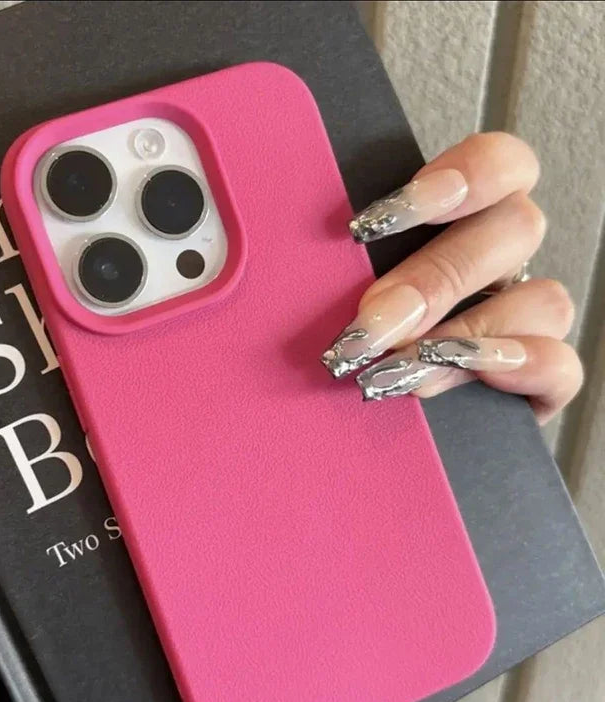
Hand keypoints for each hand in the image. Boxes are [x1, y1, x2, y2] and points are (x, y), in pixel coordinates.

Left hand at [320, 133, 580, 423]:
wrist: (362, 422)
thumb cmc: (342, 342)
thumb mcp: (326, 293)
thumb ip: (323, 264)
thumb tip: (252, 240)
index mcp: (457, 224)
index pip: (498, 166)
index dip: (460, 176)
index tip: (374, 221)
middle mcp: (497, 263)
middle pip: (512, 231)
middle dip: (431, 281)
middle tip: (368, 323)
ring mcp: (521, 320)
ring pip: (543, 297)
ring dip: (465, 332)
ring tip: (396, 368)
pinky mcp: (535, 381)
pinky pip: (561, 364)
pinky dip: (514, 367)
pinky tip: (455, 376)